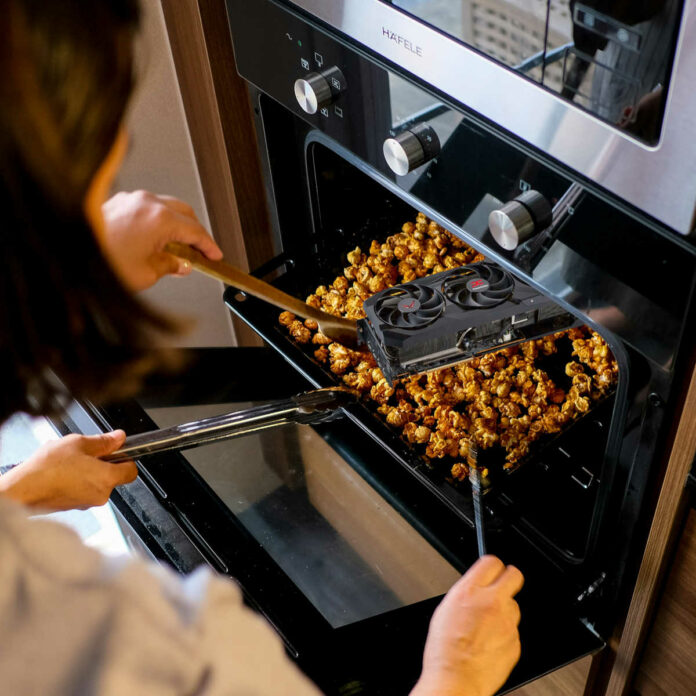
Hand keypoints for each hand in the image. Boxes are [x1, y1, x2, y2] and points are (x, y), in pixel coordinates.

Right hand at [0, 431, 136, 510]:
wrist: (22, 491)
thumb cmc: (47, 469)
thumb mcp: (78, 443)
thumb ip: (103, 441)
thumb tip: (118, 438)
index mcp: (107, 478)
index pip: (131, 471)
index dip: (126, 459)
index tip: (118, 451)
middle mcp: (101, 494)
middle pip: (113, 477)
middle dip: (104, 464)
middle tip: (88, 454)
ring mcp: (87, 503)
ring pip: (97, 483)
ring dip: (89, 472)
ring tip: (71, 463)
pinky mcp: (74, 506)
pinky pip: (84, 490)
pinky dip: (78, 481)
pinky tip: (63, 473)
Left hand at [101, 190, 222, 291]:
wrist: (69, 250)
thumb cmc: (102, 261)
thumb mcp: (147, 273)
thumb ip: (171, 265)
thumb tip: (181, 264)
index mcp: (160, 219)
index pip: (196, 231)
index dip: (209, 246)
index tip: (215, 255)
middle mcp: (147, 203)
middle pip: (185, 213)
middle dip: (195, 232)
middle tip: (200, 253)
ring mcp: (131, 199)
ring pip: (167, 207)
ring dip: (176, 225)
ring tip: (176, 248)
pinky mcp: (118, 201)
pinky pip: (147, 207)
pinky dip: (157, 220)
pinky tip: (155, 238)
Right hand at [411, 556, 523, 695]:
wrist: (457, 680)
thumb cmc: (445, 651)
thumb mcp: (445, 610)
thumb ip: (466, 593)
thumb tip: (475, 587)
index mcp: (469, 591)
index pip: (491, 561)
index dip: (492, 564)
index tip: (492, 568)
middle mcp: (492, 602)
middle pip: (514, 575)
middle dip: (509, 577)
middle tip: (503, 583)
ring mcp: (507, 622)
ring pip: (514, 605)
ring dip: (505, 609)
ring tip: (488, 624)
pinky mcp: (515, 641)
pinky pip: (514, 629)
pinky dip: (505, 632)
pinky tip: (490, 641)